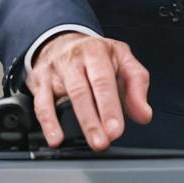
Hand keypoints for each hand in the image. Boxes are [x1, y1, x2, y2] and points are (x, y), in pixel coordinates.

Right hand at [27, 32, 151, 149]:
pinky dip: (48, 123)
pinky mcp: (39, 81)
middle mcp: (75, 59)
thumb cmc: (95, 55)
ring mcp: (56, 69)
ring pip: (67, 96)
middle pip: (84, 89)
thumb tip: (144, 113)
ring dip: (80, 121)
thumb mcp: (121, 59)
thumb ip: (136, 84)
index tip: (116, 129)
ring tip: (90, 141)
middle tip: (104, 140)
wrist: (61, 41)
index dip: (110, 106)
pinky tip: (56, 138)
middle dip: (94, 118)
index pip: (104, 80)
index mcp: (97, 52)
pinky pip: (41, 103)